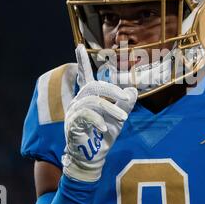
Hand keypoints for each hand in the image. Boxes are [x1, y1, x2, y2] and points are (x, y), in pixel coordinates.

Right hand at [61, 44, 137, 181]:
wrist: (93, 158)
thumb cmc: (104, 137)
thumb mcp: (119, 119)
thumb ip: (125, 104)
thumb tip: (132, 89)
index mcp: (88, 98)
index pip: (84, 76)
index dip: (82, 61)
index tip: (78, 45)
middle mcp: (79, 101)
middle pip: (94, 86)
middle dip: (112, 90)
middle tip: (126, 99)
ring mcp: (74, 112)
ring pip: (93, 101)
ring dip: (111, 109)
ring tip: (123, 119)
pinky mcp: (72, 123)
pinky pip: (86, 115)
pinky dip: (98, 120)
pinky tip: (106, 129)